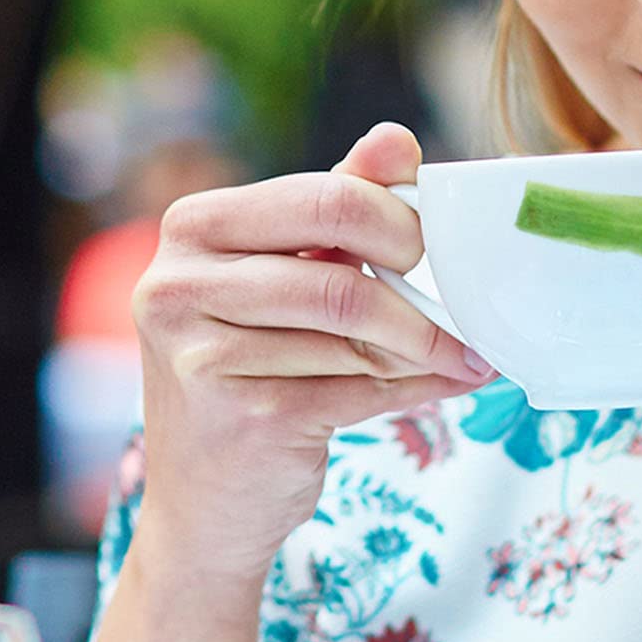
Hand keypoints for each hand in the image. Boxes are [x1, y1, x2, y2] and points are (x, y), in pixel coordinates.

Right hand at [130, 121, 494, 584]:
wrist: (206, 501)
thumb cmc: (252, 366)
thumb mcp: (284, 274)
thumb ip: (337, 205)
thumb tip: (396, 140)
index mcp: (193, 228)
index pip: (325, 197)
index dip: (399, 220)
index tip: (436, 244)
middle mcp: (177, 287)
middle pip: (342, 272)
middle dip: (419, 291)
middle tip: (464, 304)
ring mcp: (202, 359)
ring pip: (357, 337)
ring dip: (427, 346)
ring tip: (462, 350)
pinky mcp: (244, 420)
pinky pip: (362, 390)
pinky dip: (421, 387)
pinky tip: (451, 381)